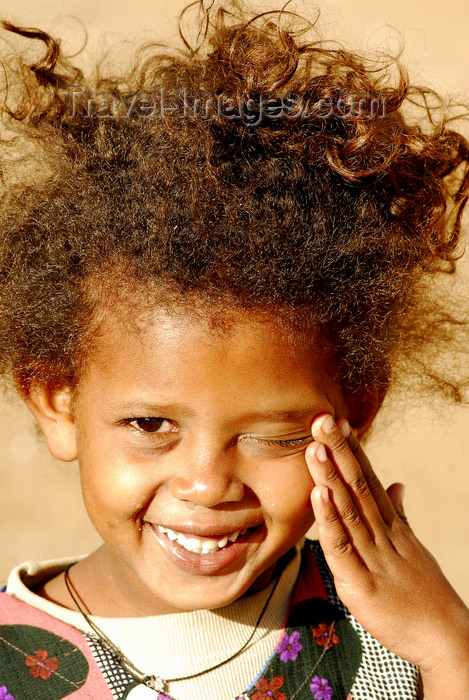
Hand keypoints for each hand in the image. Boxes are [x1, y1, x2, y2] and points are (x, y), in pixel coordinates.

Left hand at [306, 414, 468, 696]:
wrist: (447, 638)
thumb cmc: (424, 592)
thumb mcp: (411, 546)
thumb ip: (399, 513)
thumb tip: (396, 483)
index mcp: (392, 526)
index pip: (368, 480)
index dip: (351, 451)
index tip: (337, 423)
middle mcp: (383, 535)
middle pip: (357, 486)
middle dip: (338, 452)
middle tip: (321, 420)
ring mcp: (373, 558)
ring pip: (349, 511)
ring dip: (331, 478)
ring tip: (316, 447)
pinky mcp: (361, 584)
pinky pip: (342, 549)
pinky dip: (330, 522)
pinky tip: (319, 497)